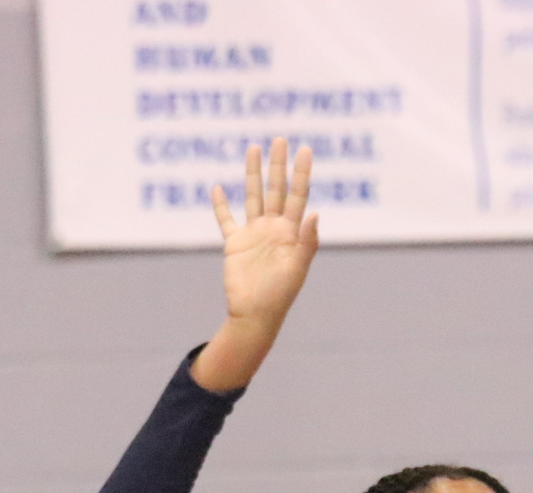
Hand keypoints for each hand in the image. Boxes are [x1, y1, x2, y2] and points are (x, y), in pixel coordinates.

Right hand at [191, 138, 319, 391]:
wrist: (254, 315)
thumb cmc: (280, 296)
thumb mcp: (297, 268)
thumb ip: (307, 241)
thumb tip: (314, 213)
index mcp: (292, 232)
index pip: (298, 195)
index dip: (302, 173)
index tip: (306, 149)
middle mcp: (273, 228)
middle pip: (277, 189)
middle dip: (278, 164)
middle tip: (280, 139)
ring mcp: (254, 234)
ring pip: (253, 196)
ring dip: (253, 174)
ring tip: (253, 148)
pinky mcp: (235, 244)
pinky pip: (226, 220)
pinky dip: (221, 205)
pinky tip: (218, 188)